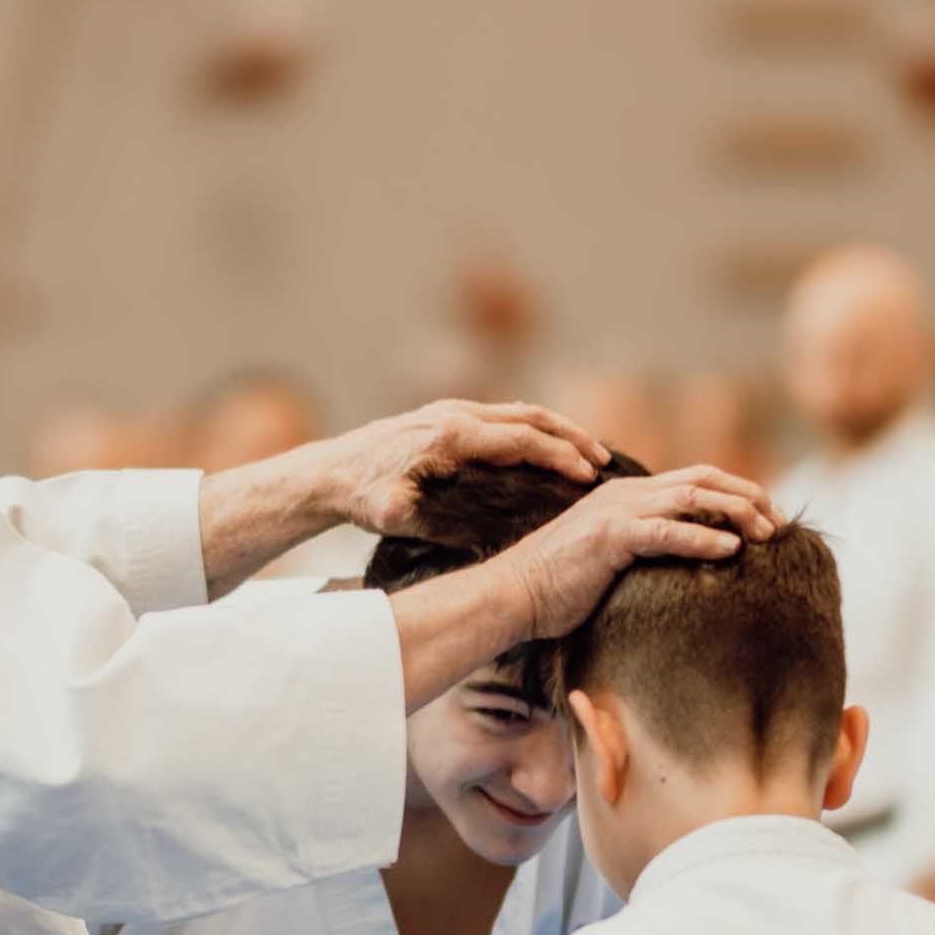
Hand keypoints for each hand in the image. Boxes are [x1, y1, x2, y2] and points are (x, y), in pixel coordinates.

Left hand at [318, 400, 608, 537]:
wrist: (328, 471)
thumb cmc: (361, 495)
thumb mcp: (388, 514)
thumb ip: (416, 516)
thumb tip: (443, 522)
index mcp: (452, 435)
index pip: (521, 439)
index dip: (560, 456)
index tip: (590, 476)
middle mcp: (456, 414)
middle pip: (531, 416)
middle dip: (573, 437)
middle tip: (606, 461)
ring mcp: (453, 411)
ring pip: (520, 411)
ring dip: (558, 430)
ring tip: (590, 454)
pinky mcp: (448, 418)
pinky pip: (504, 416)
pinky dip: (535, 429)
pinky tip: (549, 450)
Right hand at [507, 468, 778, 635]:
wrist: (513, 595)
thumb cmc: (558, 589)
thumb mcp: (608, 561)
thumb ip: (641, 550)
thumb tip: (678, 568)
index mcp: (627, 496)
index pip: (694, 480)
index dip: (736, 493)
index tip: (768, 517)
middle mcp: (625, 494)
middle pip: (702, 479)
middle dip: (747, 497)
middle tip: (780, 523)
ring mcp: (617, 511)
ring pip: (691, 498)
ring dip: (735, 513)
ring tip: (768, 534)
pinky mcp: (610, 536)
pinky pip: (667, 532)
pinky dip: (703, 539)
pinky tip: (732, 551)